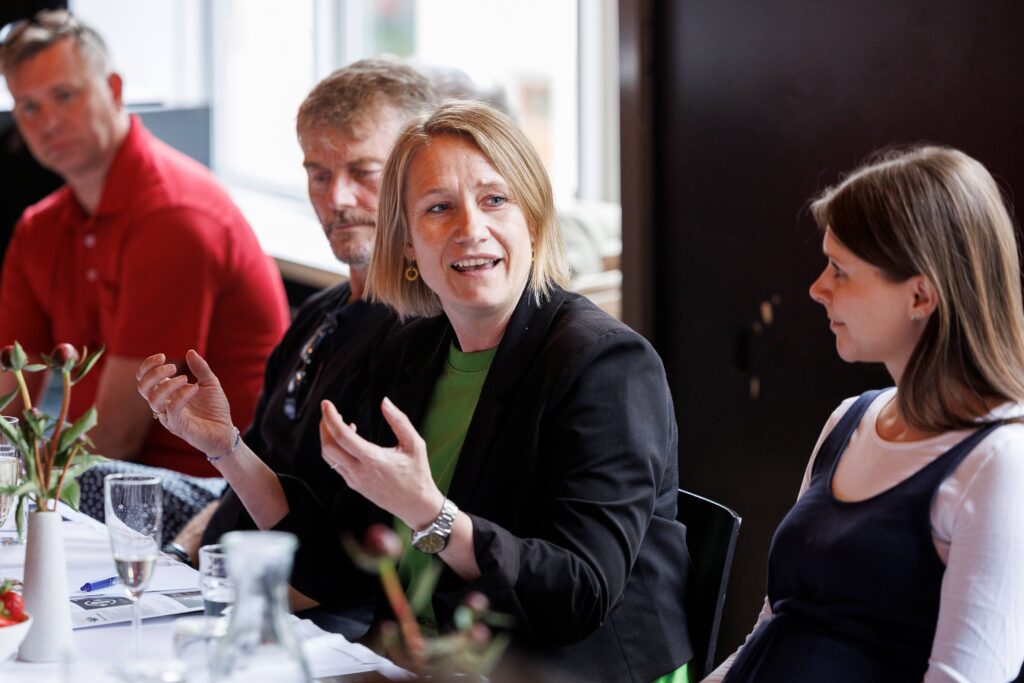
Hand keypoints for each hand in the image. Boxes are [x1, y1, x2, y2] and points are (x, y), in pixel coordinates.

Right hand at [136, 350, 235, 457]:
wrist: (225, 431)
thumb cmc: (215, 408)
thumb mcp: (210, 383)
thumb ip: (201, 368)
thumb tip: (190, 351)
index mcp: (167, 393)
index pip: (145, 378)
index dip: (148, 366)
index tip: (162, 356)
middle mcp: (164, 404)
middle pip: (142, 387)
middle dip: (154, 373)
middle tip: (173, 366)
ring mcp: (169, 416)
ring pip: (152, 399)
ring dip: (166, 384)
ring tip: (185, 378)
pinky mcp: (178, 426)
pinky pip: (172, 410)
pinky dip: (181, 396)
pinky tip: (194, 388)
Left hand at [320, 397, 443, 529]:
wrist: (416, 505)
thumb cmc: (417, 475)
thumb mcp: (414, 444)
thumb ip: (399, 421)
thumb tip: (385, 402)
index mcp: (374, 460)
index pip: (342, 436)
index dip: (331, 418)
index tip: (327, 404)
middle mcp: (359, 472)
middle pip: (328, 447)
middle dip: (324, 426)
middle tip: (329, 411)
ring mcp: (354, 480)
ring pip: (329, 457)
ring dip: (328, 437)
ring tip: (338, 423)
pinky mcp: (354, 484)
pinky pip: (336, 464)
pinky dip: (336, 448)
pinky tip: (349, 439)